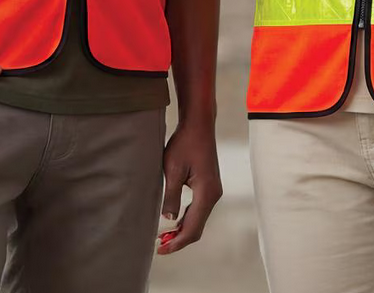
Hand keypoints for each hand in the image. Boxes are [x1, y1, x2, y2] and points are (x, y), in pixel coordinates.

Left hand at [157, 120, 221, 254]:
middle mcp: (214, 194)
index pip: (192, 228)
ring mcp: (213, 190)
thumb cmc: (185, 143)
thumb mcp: (173, 169)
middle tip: (160, 245)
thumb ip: (171, 196)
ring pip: (199, 219)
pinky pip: (199, 209)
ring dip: (183, 229)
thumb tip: (168, 219)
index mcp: (207, 193)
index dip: (177, 242)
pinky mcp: (209, 185)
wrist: (198, 124)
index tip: (161, 249)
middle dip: (179, 239)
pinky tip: (175, 220)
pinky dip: (187, 218)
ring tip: (164, 235)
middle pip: (198, 227)